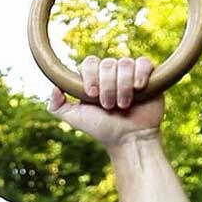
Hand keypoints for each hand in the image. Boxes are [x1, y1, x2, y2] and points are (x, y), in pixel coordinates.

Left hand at [48, 56, 164, 148]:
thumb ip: (57, 106)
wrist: (129, 139)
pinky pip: (143, 63)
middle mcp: (111, 74)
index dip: (90, 76)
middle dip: (107, 86)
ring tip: (124, 105)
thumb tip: (53, 87)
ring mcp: (129, 74)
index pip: (89, 62)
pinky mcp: (148, 76)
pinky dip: (140, 73)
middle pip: (107, 64)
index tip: (92, 95)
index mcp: (93, 79)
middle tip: (108, 106)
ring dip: (123, 86)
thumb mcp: (75, 119)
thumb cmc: (103, 130)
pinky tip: (138, 88)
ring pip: (125, 63)